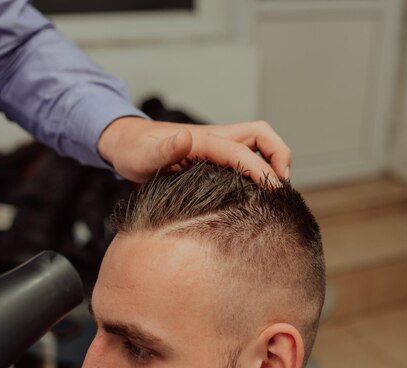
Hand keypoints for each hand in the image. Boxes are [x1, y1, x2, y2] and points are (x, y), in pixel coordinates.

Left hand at [98, 117, 290, 184]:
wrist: (126, 144)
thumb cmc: (133, 151)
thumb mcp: (143, 155)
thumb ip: (163, 149)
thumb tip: (185, 139)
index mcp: (203, 139)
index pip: (243, 151)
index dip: (262, 170)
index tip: (274, 192)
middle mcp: (215, 138)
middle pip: (262, 136)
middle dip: (279, 156)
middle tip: (280, 188)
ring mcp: (217, 146)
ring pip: (257, 145)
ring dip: (273, 162)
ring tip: (275, 193)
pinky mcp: (214, 156)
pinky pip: (245, 157)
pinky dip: (259, 168)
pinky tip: (255, 193)